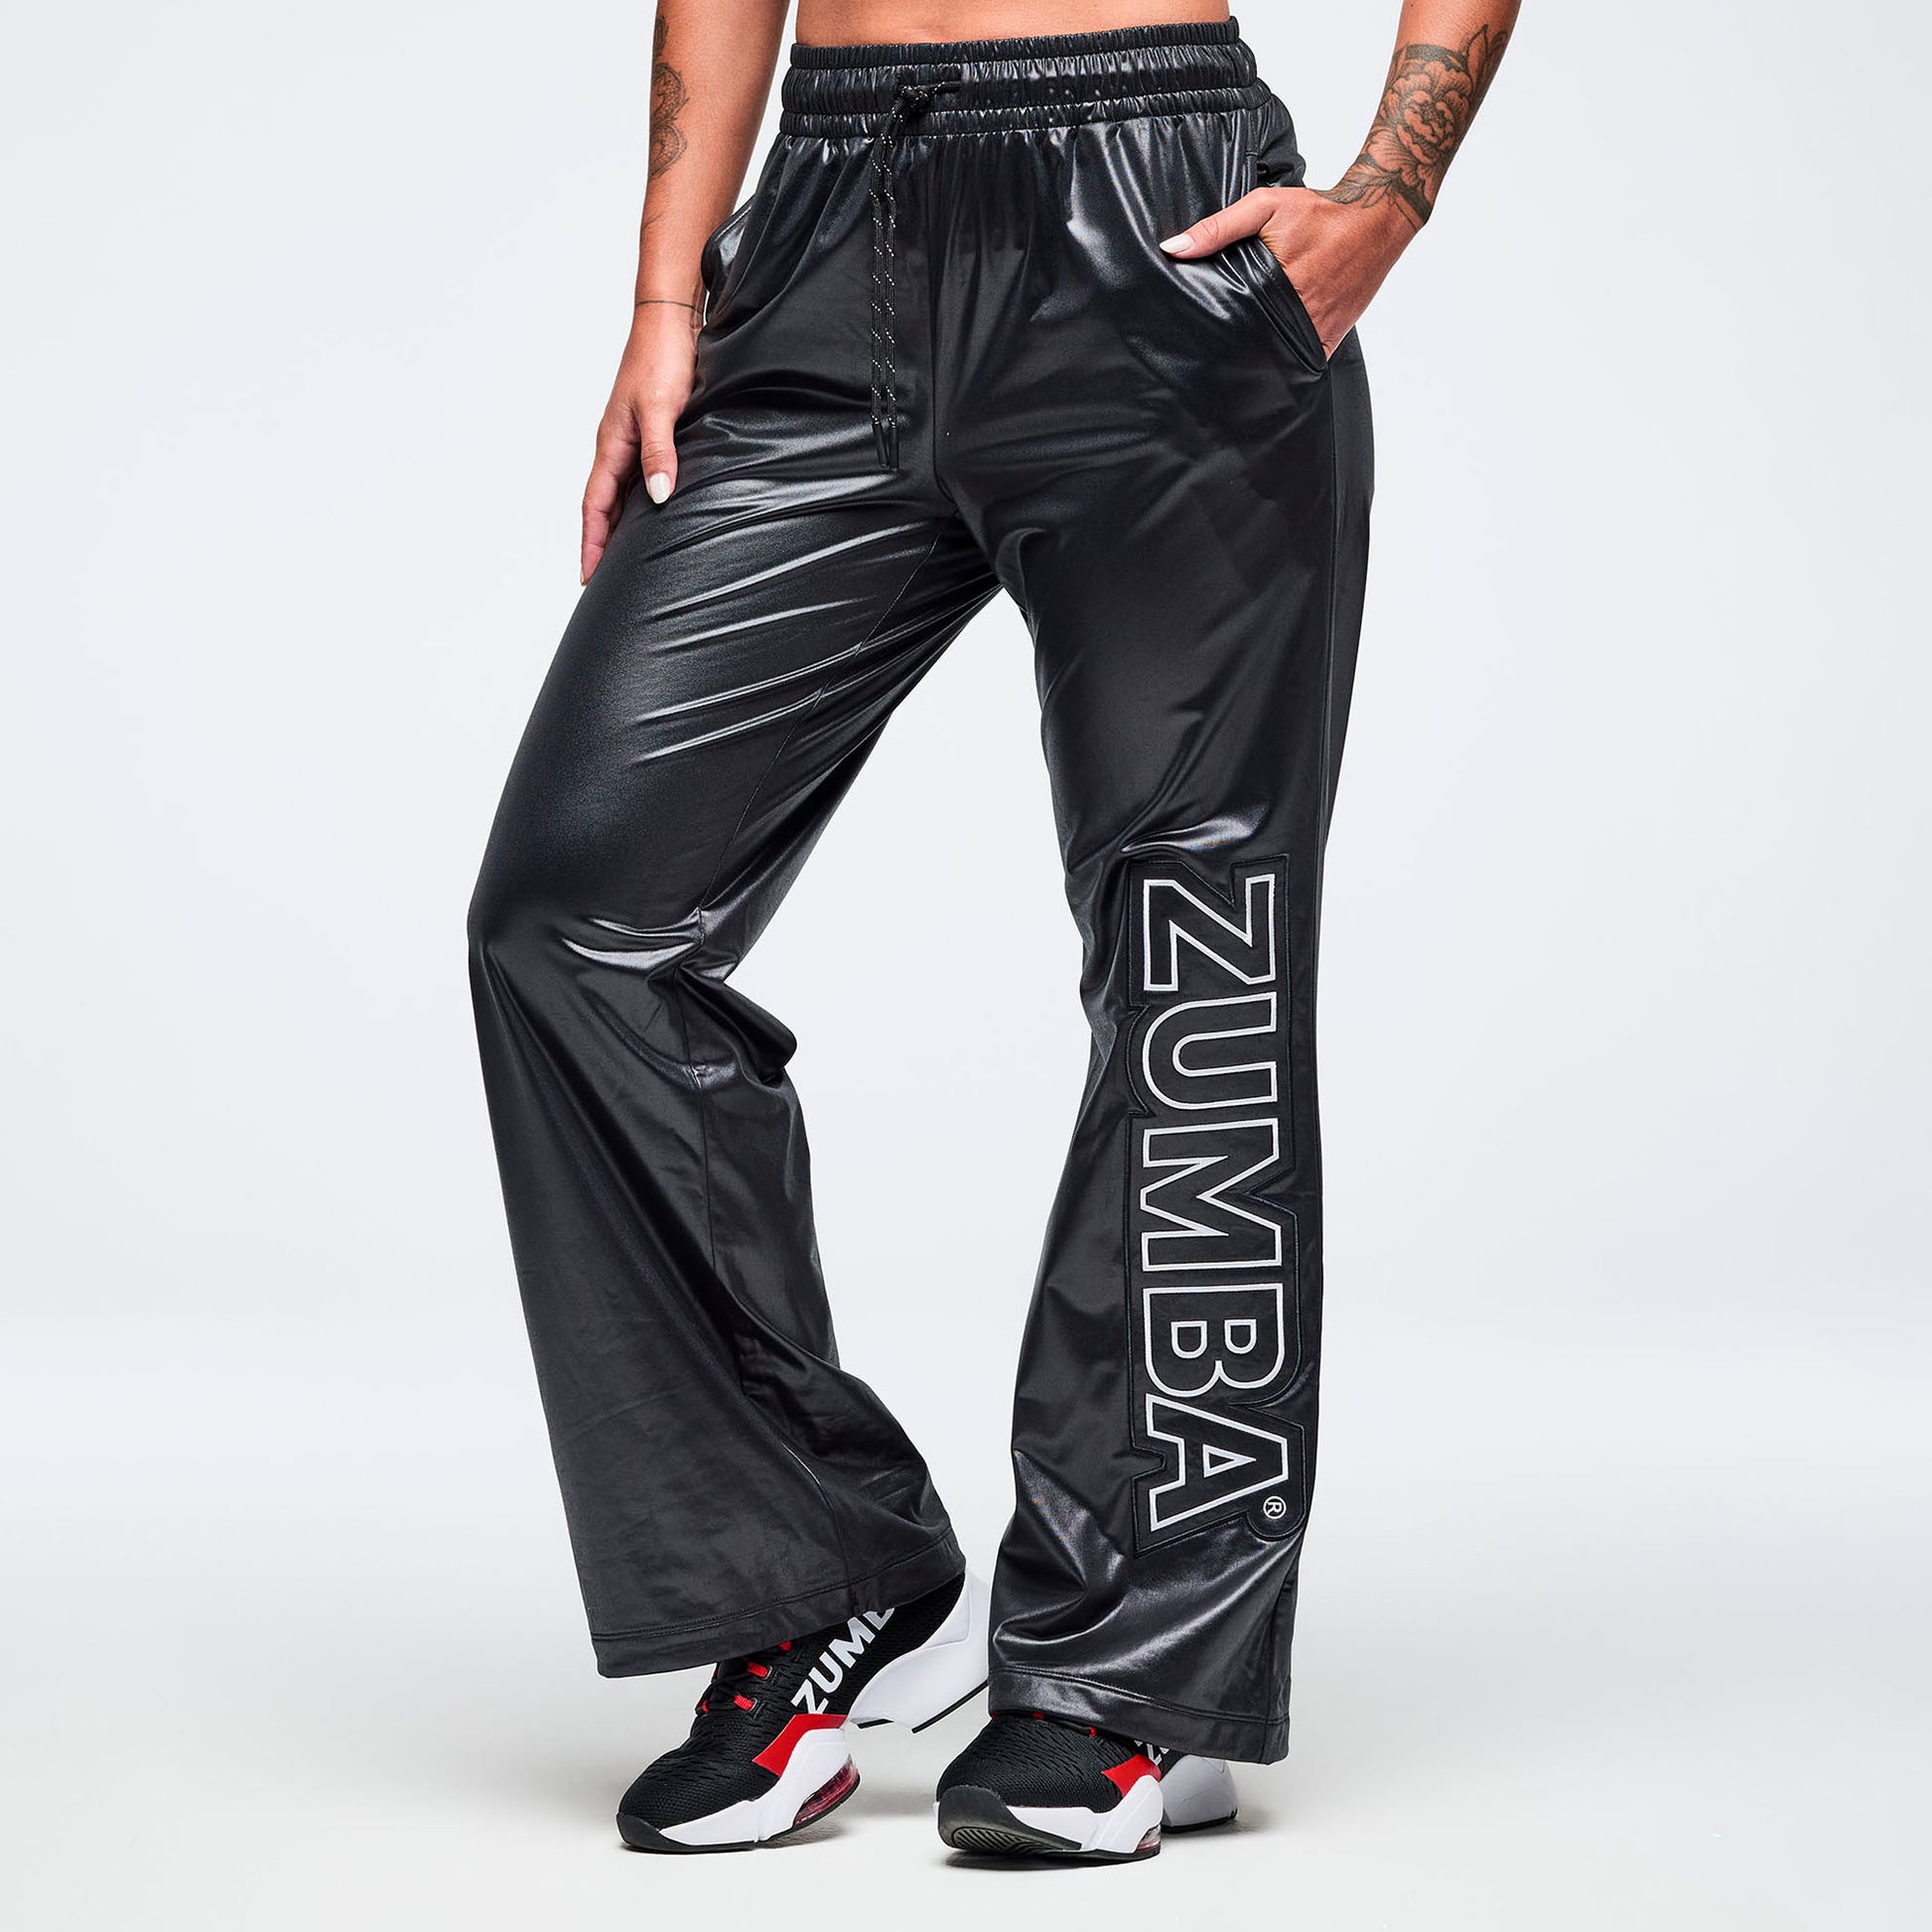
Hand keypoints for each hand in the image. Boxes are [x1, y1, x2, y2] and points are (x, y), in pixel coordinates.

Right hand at [580, 299, 700, 583]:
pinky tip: (651, 514)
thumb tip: (657, 497)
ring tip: (624, 560)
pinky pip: (636, 479)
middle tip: (603, 581)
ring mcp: (631, 440)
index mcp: (612, 445)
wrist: (670, 322)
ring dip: (618, 526)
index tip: (588, 576)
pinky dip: (637, 503)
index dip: (592, 543)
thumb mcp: (663, 409)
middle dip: (601, 544)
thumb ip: (659, 454)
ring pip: (619, 495)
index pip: (595, 506)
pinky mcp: (649, 432)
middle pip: (603, 507)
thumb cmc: (663, 359)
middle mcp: (616, 447)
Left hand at [1160, 187, 1414, 357]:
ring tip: (1234, 369)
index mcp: (1277, 286)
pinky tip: (1270, 366)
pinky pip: (1305, 358)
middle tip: (1208, 361)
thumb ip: (1218, 228)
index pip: (1235, 324)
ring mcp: (1319, 328)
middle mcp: (1300, 313)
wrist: (1375, 217)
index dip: (1214, 336)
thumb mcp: (1264, 207)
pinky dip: (1288, 362)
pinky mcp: (1333, 334)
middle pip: (1255, 346)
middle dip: (1233, 353)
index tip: (1195, 345)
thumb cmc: (1320, 210)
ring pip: (1279, 357)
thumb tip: (1174, 249)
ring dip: (1260, 360)